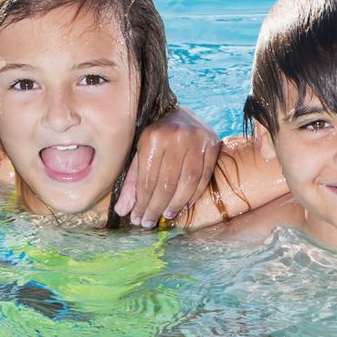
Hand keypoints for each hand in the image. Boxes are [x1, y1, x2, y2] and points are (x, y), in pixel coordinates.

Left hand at [117, 107, 221, 226]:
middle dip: (156, 208)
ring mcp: (196, 138)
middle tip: (149, 223)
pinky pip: (204, 176)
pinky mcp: (212, 143)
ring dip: (176, 204)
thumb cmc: (154, 137)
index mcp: (151, 137)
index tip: (137, 219)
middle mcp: (175, 136)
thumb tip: (123, 211)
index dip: (141, 204)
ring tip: (166, 216)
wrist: (178, 113)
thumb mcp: (137, 154)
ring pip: (188, 182)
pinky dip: (195, 195)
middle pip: (166, 184)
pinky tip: (184, 205)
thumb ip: (130, 183)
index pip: (147, 180)